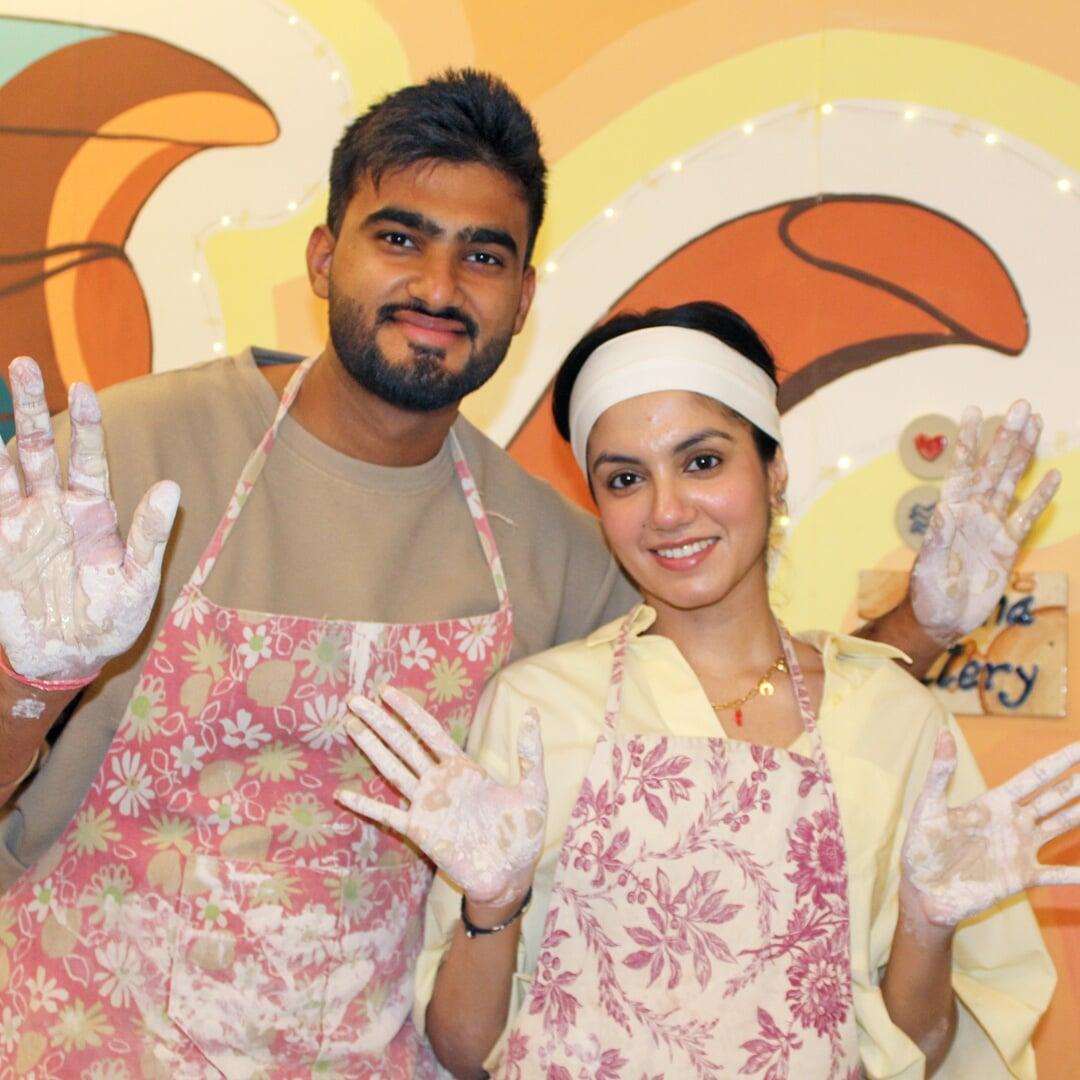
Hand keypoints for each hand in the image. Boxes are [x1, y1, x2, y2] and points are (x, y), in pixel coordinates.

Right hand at [0, 357, 179, 680]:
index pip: (89, 457)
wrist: (71, 657)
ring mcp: (23, 523)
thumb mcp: (139, 581)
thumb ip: (149, 535)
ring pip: (8, 465)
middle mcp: (56, 508)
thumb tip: (170, 487)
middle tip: (22, 362)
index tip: (82, 388)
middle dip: (32, 406)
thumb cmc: (113, 619)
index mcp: (94, 512)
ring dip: (1, 431)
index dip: (87, 424)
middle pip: (42, 447)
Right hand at [337, 686, 546, 905]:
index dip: (409, 711)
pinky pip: (386, 815)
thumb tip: (533, 712)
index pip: (430, 731)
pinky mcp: (419, 831)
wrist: (511, 875)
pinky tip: (341, 794)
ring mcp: (426, 805)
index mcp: (463, 768)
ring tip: (349, 725)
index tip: (386, 690)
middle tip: (355, 698)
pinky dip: (364, 806)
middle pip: (403, 744)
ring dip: (370, 748)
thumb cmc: (523, 833)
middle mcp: (439, 781)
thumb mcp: (533, 789)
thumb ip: (530, 753)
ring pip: (391, 770)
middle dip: (380, 721)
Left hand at [902, 730, 1079, 925]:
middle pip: (1057, 797)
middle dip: (1079, 783)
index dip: (1060, 761)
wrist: (923, 890)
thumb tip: (943, 732)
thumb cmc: (922, 846)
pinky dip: (1077, 874)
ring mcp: (1021, 848)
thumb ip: (940, 772)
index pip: (1035, 776)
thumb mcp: (929, 807)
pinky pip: (1058, 875)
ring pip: (1063, 826)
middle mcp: (1014, 821)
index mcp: (995, 802)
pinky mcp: (1021, 877)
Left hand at [910, 400, 1058, 645]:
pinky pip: (1027, 516)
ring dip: (1023, 454)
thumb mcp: (929, 564)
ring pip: (1011, 482)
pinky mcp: (1008, 546)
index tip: (973, 410)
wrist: (941, 618)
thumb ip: (937, 538)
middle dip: (1006, 436)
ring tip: (1035, 424)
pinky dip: (1039, 497)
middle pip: (993, 466)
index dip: (968, 441)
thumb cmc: (926, 591)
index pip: (961, 468)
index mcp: (950, 511)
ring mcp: (992, 526)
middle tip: (1022, 405)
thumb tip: (942, 512)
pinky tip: (1053, 476)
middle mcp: (972, 512)